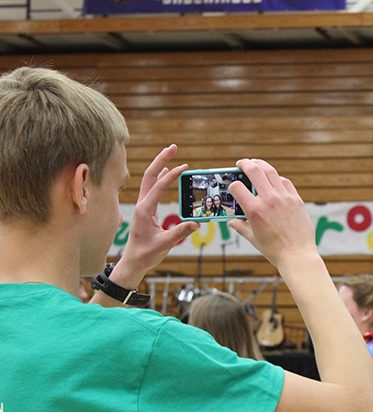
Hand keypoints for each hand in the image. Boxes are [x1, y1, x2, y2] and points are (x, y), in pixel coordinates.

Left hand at [113, 145, 198, 286]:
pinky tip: (167, 172)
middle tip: (173, 147)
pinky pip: (152, 188)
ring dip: (160, 165)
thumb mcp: (164, 245)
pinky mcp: (146, 209)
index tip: (183, 167)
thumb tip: (197, 223)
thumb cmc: (146, 255)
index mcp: (144, 210)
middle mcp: (141, 204)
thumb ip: (180, 233)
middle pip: (150, 175)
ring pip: (150, 179)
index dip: (171, 175)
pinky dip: (160, 177)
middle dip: (161, 159)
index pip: (158, 187)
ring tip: (172, 154)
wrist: (133, 262)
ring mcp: (142, 206)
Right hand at [228, 159, 316, 270]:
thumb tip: (231, 222)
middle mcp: (269, 200)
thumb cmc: (274, 250)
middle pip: (254, 170)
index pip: (237, 187)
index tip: (233, 187)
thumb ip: (241, 227)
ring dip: (261, 165)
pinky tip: (273, 179)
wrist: (297, 255)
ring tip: (256, 164)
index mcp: (254, 210)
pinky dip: (277, 178)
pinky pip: (285, 182)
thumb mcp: (253, 239)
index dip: (232, 186)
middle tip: (241, 163)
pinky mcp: (296, 199)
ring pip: (271, 172)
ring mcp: (284, 198)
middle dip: (245, 164)